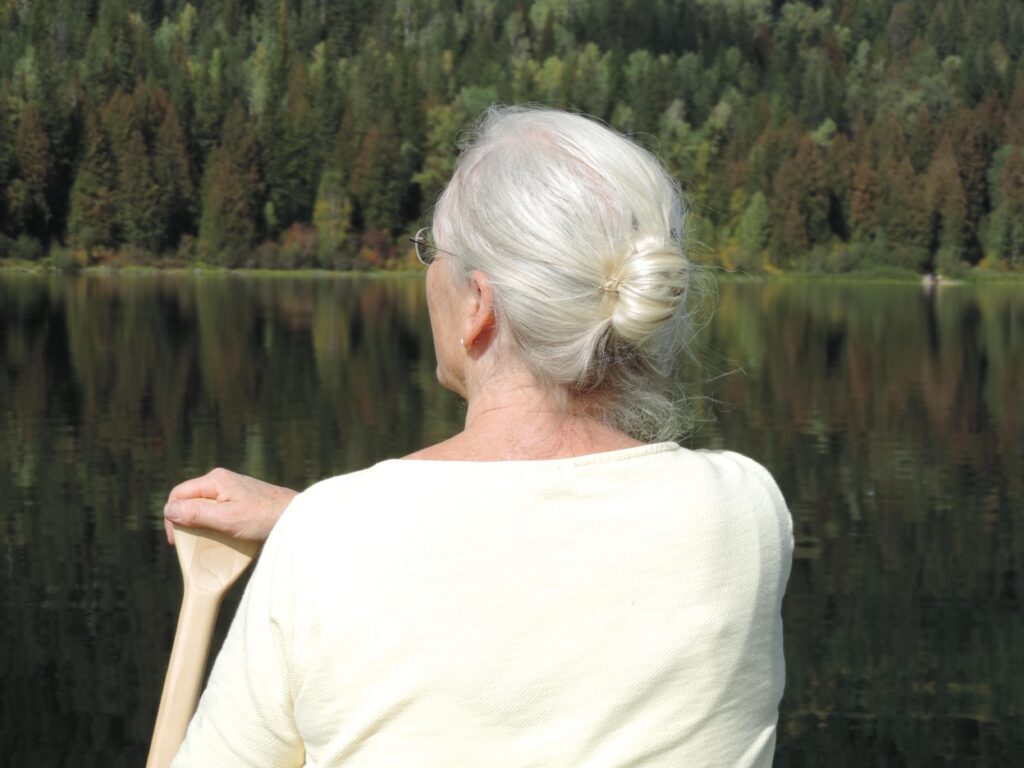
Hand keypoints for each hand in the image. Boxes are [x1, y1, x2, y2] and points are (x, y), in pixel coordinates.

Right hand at [163, 468, 298, 544]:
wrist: (298, 518)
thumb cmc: (265, 517)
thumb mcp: (227, 519)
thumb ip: (198, 513)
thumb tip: (169, 510)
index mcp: (215, 480)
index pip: (179, 494)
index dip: (173, 517)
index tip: (176, 541)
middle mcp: (222, 481)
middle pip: (191, 500)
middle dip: (186, 522)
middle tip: (188, 544)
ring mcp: (234, 491)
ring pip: (205, 507)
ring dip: (201, 525)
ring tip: (204, 543)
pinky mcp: (243, 501)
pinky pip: (220, 512)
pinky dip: (216, 525)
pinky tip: (222, 537)